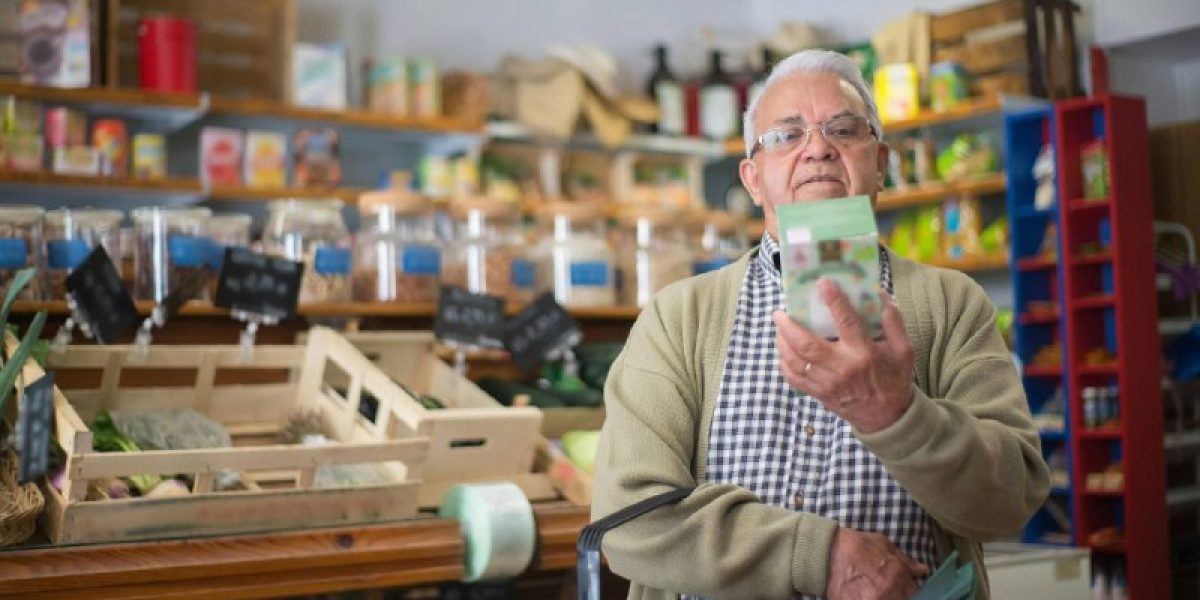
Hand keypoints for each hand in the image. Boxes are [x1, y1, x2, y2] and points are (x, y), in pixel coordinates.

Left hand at [773, 278, 914, 432]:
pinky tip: (783, 352)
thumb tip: (880, 294)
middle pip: (807, 344)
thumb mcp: (903, 350)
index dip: (833, 300)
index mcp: (863, 353)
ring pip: (796, 361)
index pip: (845, 321)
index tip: (822, 283)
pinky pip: (794, 379)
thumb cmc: (894, 378)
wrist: (887, 417)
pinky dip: (784, 364)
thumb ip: (893, 322)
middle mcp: (842, 367)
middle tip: (779, 312)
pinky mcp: (819, 394)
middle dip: (788, 325)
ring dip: (782, 343)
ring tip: (778, 328)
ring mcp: (828, 383)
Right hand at [826, 527, 928, 599]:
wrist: (827, 552)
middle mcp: (887, 592)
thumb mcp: (884, 545)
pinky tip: (866, 596)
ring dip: (887, 598)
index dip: (913, 594)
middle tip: (891, 591)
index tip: (907, 592)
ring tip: (877, 593)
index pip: (917, 595)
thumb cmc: (856, 545)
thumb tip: (923, 571)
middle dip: (900, 597)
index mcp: (897, 576)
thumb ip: (905, 560)